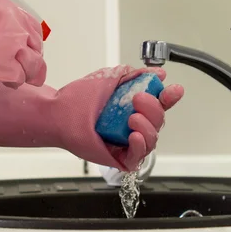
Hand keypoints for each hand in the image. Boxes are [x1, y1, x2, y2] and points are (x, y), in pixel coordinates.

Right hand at [0, 0, 46, 86]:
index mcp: (5, 7)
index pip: (33, 27)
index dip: (30, 42)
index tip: (23, 52)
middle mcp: (14, 23)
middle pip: (37, 46)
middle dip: (31, 60)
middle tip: (19, 70)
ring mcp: (12, 44)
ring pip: (35, 64)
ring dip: (26, 73)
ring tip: (12, 80)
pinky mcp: (6, 65)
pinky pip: (21, 78)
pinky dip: (14, 83)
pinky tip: (3, 84)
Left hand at [53, 65, 183, 170]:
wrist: (57, 112)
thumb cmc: (77, 99)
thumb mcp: (109, 79)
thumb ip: (133, 75)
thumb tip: (157, 73)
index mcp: (132, 107)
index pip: (158, 104)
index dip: (168, 98)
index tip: (173, 89)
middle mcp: (132, 125)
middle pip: (158, 121)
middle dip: (154, 109)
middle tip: (138, 99)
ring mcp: (126, 142)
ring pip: (151, 139)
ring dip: (148, 126)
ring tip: (132, 117)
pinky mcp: (118, 158)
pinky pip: (137, 157)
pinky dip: (140, 146)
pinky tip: (134, 135)